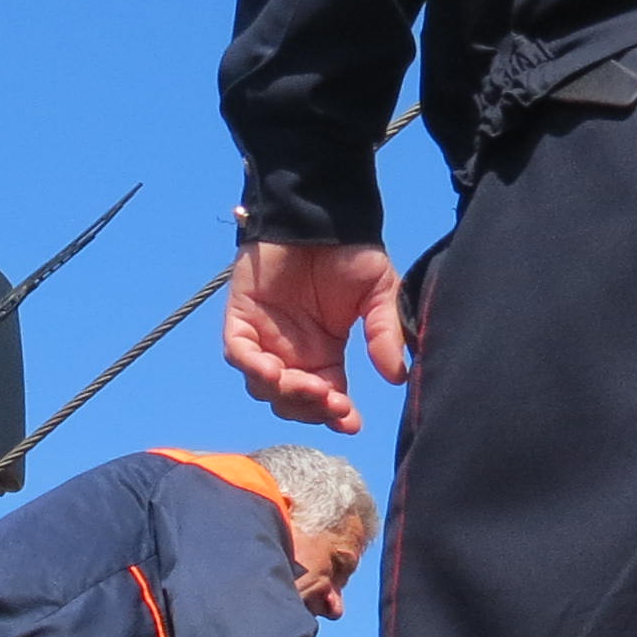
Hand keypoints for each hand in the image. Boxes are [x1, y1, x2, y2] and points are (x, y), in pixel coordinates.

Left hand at [224, 242, 404, 432]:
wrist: (318, 214)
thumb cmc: (348, 250)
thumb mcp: (379, 294)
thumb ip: (385, 333)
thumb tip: (397, 377)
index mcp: (324, 355)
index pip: (327, 399)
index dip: (336, 415)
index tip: (351, 422)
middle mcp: (292, 353)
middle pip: (293, 403)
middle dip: (312, 409)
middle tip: (332, 400)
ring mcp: (265, 338)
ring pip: (264, 387)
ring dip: (286, 394)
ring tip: (309, 385)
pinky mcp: (240, 318)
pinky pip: (239, 354)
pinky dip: (253, 368)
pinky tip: (274, 371)